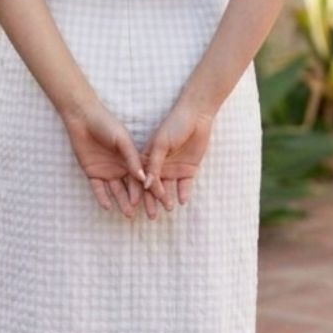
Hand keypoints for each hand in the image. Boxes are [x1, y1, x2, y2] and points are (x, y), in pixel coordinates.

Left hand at [60, 98, 147, 217]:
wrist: (83, 119)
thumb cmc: (106, 125)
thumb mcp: (122, 141)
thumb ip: (132, 159)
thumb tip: (144, 179)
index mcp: (131, 159)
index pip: (142, 177)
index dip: (149, 189)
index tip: (158, 200)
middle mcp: (121, 167)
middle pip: (131, 187)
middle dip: (138, 200)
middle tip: (146, 213)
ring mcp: (107, 171)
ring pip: (116, 191)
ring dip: (122, 201)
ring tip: (128, 213)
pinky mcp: (93, 173)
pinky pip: (98, 189)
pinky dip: (102, 197)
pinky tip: (108, 206)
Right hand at [140, 96, 216, 213]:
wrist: (197, 116)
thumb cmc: (174, 125)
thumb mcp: (161, 144)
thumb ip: (154, 165)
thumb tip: (147, 185)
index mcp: (148, 158)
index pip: (141, 178)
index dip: (138, 192)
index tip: (135, 205)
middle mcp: (159, 166)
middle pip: (154, 187)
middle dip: (152, 201)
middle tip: (151, 216)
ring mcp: (174, 168)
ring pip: (168, 189)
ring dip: (167, 199)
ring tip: (167, 210)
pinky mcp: (188, 169)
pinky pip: (185, 185)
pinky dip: (183, 193)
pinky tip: (181, 201)